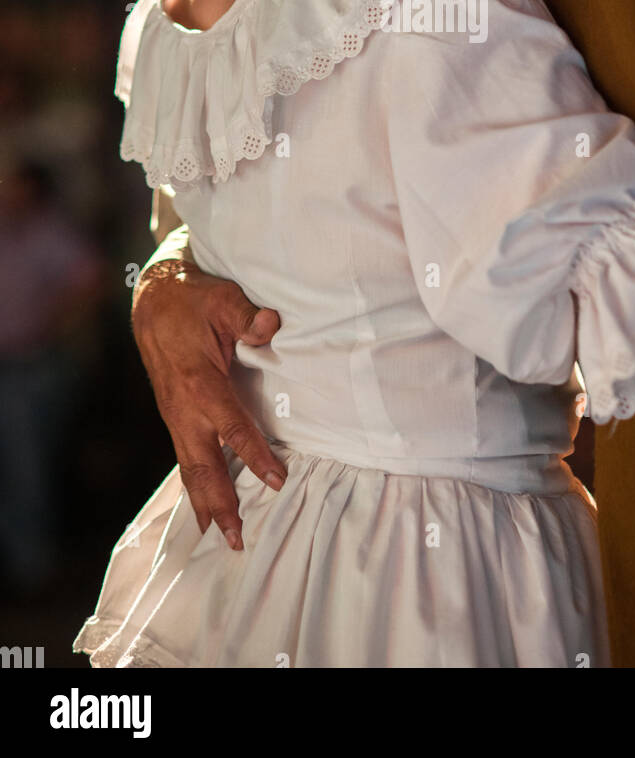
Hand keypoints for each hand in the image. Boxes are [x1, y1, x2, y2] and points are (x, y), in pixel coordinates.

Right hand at [131, 258, 285, 547]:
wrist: (153, 299)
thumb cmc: (192, 299)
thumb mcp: (222, 300)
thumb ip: (247, 317)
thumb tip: (271, 326)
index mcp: (199, 382)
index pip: (232, 426)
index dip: (254, 455)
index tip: (276, 480)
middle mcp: (183, 408)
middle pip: (203, 465)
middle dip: (220, 504)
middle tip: (237, 539)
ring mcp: (175, 415)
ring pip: (190, 468)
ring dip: (205, 504)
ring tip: (219, 538)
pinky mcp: (174, 416)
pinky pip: (184, 458)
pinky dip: (194, 486)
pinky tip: (203, 508)